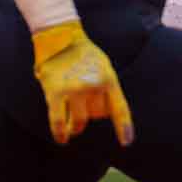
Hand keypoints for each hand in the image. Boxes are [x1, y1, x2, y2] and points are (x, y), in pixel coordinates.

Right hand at [30, 20, 133, 145]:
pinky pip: (58, 121)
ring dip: (77, 127)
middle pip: (97, 116)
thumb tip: (107, 113)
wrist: (59, 38)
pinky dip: (60, 133)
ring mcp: (74, 90)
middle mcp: (94, 85)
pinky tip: (62, 139)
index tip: (126, 142)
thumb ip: (107, 88)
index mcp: (109, 79)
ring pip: (80, 121)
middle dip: (92, 115)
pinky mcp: (55, 92)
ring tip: (73, 129)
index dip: (124, 127)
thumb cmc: (83, 55)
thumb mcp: (104, 67)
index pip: (119, 109)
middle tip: (84, 109)